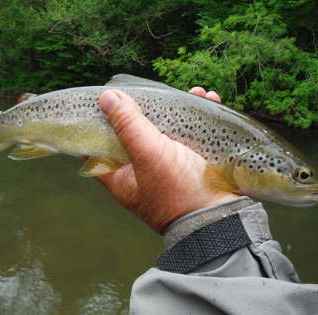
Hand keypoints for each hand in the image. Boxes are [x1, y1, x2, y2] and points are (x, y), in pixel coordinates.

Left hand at [97, 87, 238, 231]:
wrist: (221, 219)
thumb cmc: (179, 193)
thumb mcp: (149, 155)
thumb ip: (128, 126)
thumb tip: (107, 97)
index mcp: (121, 176)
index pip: (98, 148)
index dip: (96, 125)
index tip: (101, 101)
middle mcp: (141, 172)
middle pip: (135, 133)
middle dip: (145, 109)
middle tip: (152, 92)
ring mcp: (167, 167)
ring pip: (166, 130)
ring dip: (178, 110)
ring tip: (195, 93)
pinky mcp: (190, 163)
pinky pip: (191, 134)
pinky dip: (199, 118)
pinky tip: (210, 101)